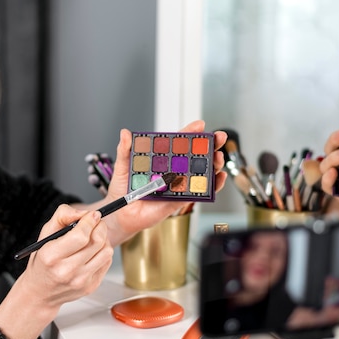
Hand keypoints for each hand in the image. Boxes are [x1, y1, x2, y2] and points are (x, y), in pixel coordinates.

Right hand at [0, 205, 112, 338]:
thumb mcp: (45, 234)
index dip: (90, 221)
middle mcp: (67, 271)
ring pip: (106, 251)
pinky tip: (92, 252)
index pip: (80, 236)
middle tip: (95, 223)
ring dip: (103, 240)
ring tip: (93, 238)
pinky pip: (107, 262)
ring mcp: (81, 281)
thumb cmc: (43, 261)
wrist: (41, 292)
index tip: (92, 215)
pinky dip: (103, 252)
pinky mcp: (91, 286)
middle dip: (99, 227)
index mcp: (51, 256)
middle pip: (97, 242)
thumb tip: (84, 213)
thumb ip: (62, 216)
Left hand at [102, 120, 227, 245]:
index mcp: (161, 160)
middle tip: (218, 137)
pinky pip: (198, 193)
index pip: (178, 143)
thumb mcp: (122, 166)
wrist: (120, 213)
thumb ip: (125, 150)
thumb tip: (125, 133)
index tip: (200, 125)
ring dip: (213, 164)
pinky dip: (212, 186)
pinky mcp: (179, 200)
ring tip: (218, 157)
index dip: (190, 133)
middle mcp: (172, 171)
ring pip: (201, 173)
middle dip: (210, 146)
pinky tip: (218, 178)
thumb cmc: (121, 189)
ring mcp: (178, 185)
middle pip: (195, 156)